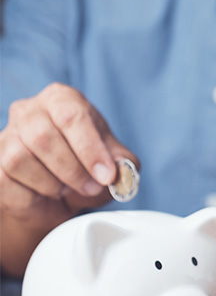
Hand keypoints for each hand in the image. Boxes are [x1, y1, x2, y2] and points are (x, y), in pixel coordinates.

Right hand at [0, 83, 137, 274]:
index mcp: (62, 99)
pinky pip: (7, 180)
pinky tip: (47, 194)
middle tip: (92, 188)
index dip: (90, 149)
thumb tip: (122, 169)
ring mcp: (6, 136)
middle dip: (73, 170)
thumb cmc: (87, 169)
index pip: (72, 115)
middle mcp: (29, 111)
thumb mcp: (113, 164)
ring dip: (52, 183)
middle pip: (43, 137)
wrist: (56, 196)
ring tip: (68, 189)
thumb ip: (123, 163)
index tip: (106, 175)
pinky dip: (34, 195)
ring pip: (20, 159)